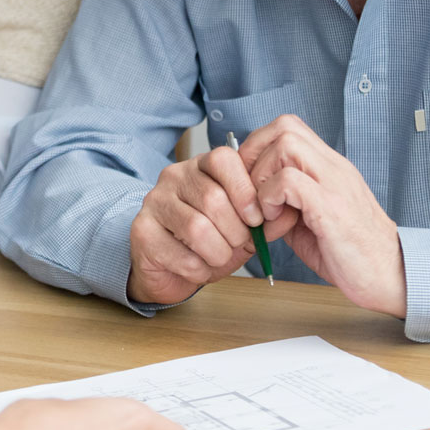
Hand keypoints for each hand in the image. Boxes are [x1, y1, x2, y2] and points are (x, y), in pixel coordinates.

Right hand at [127, 149, 297, 303]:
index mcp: (200, 166)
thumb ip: (265, 218)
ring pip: (197, 228)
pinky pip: (182, 255)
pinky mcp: (141, 231)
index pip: (223, 159)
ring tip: (218, 258)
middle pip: (213, 198)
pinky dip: (200, 270)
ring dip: (218, 253)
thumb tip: (288, 212)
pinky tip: (198, 267)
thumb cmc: (208, 242)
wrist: (169, 268)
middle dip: (235, 231)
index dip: (245, 190)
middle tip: (238, 244)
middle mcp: (173, 177)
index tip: (255, 218)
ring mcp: (154, 202)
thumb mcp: (242, 226)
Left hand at [241, 115, 406, 316]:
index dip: (258, 146)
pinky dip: (270, 197)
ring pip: (286, 144)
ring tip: (263, 207)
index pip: (288, 127)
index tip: (247, 178)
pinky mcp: (332, 207)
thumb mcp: (309, 220)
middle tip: (249, 188)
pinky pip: (290, 180)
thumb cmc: (351, 253)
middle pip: (285, 126)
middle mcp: (334, 168)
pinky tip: (274, 220)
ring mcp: (335, 184)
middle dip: (255, 153)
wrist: (392, 278)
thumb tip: (250, 197)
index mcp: (329, 167)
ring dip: (262, 174)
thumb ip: (283, 201)